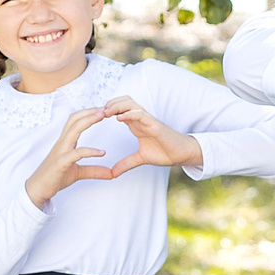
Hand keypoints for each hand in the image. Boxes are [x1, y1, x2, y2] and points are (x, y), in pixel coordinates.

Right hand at [24, 107, 122, 206]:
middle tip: (106, 108)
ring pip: (74, 129)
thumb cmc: (55, 177)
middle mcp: (62, 143)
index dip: (88, 113)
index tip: (102, 110)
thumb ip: (94, 171)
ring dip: (88, 120)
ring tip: (102, 116)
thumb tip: (111, 173)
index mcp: (65, 142)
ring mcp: (61, 151)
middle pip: (74, 119)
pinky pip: (77, 153)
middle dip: (90, 111)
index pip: (75, 121)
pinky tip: (102, 153)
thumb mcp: (78, 173)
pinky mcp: (62, 162)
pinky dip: (90, 151)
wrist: (38, 189)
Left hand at [91, 95, 206, 175]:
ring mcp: (147, 119)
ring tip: (105, 113)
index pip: (119, 109)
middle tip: (97, 113)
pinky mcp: (154, 124)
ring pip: (130, 103)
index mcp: (135, 123)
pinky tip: (119, 118)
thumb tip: (112, 173)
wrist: (181, 155)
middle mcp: (140, 118)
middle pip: (123, 101)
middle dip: (109, 104)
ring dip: (117, 106)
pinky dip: (129, 113)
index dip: (106, 110)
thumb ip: (126, 163)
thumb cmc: (164, 152)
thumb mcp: (140, 159)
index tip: (94, 117)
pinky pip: (140, 114)